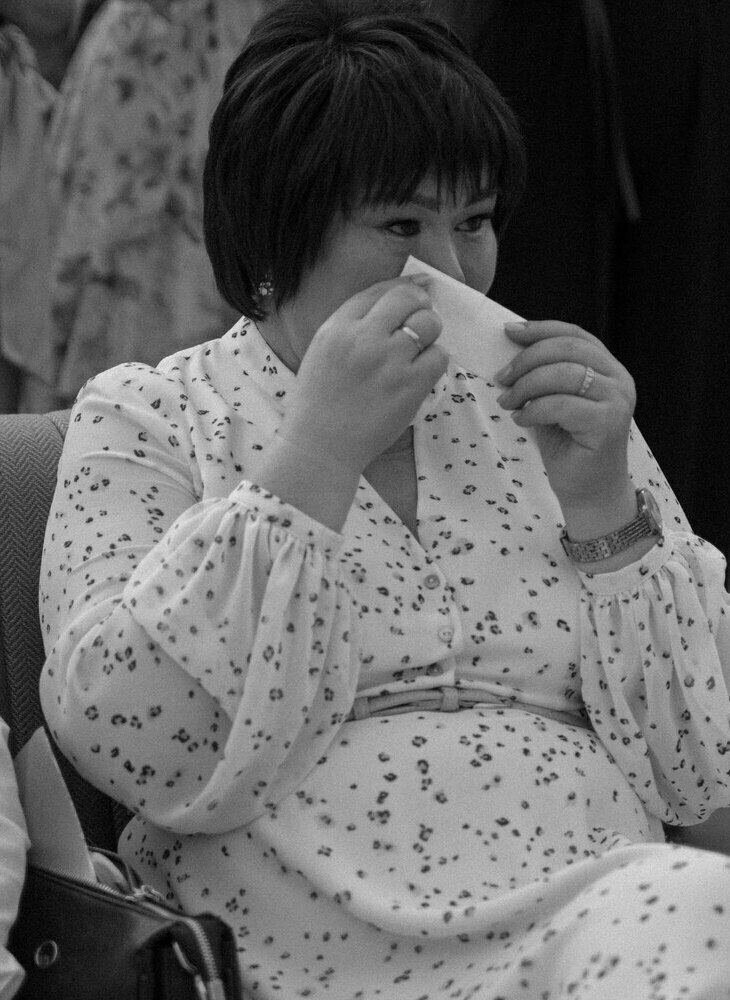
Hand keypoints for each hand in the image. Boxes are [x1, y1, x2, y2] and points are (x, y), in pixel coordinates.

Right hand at [278, 276, 446, 472]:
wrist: (320, 446)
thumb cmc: (320, 402)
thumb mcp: (323, 350)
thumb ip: (352, 325)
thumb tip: (396, 298)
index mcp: (338, 327)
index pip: (380, 290)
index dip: (404, 286)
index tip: (418, 289)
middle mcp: (363, 338)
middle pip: (409, 299)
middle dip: (421, 305)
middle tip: (421, 321)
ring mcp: (389, 361)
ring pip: (430, 324)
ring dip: (430, 333)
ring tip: (419, 350)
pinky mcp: (409, 386)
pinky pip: (439, 357)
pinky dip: (435, 361)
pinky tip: (420, 373)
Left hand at [495, 321, 635, 511]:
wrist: (590, 492)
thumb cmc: (569, 447)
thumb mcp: (551, 402)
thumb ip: (541, 377)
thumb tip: (508, 353)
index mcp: (608, 368)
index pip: (574, 335)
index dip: (540, 329)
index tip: (509, 332)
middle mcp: (618, 379)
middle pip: (567, 349)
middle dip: (527, 360)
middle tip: (501, 378)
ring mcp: (617, 400)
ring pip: (563, 374)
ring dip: (526, 386)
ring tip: (507, 403)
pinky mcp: (608, 422)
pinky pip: (561, 404)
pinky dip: (534, 409)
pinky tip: (522, 420)